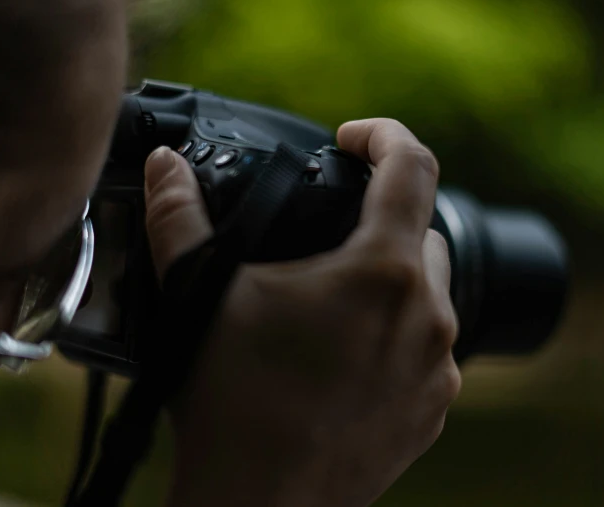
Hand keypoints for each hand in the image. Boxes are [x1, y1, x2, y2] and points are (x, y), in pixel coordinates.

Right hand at [143, 119, 460, 506]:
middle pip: (424, 232)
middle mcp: (428, 315)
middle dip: (384, 218)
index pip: (412, 165)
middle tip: (330, 234)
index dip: (383, 134)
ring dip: (393, 281)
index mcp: (382, 272)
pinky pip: (428, 349)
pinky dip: (398, 335)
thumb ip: (180, 218)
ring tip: (335, 299)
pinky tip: (348, 354)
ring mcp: (438, 368)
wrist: (259, 506)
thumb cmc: (233, 403)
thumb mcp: (199, 297)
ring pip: (431, 294)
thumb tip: (164, 167)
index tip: (351, 140)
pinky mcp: (434, 409)